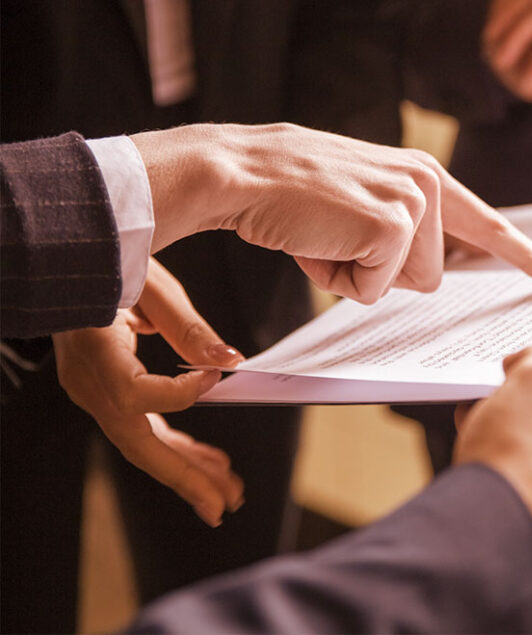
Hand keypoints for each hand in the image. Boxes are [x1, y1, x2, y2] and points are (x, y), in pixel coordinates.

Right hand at [52, 258, 244, 526]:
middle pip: (139, 443)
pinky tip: (208, 460)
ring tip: (229, 492)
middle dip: (185, 478)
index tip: (219, 378)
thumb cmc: (109, 260)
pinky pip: (141, 427)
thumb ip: (188, 328)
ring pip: (142, 444)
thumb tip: (230, 362)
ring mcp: (93, 391)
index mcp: (95, 354)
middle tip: (226, 504)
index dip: (184, 392)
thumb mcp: (153, 285)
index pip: (138, 394)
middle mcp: (89, 383)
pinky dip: (176, 445)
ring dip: (187, 470)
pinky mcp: (104, 390)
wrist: (68, 260)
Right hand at [130, 123, 531, 304]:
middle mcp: (429, 184)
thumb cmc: (293, 194)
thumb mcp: (361, 203)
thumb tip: (426, 273)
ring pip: (405, 285)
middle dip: (380, 272)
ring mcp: (413, 203)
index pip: (488, 224)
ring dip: (357, 275)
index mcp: (426, 176)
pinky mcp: (393, 224)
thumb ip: (402, 228)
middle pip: (431, 277)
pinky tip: (318, 240)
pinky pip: (374, 288)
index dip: (526, 257)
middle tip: (337, 234)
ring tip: (325, 233)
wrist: (244, 172)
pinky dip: (338, 278)